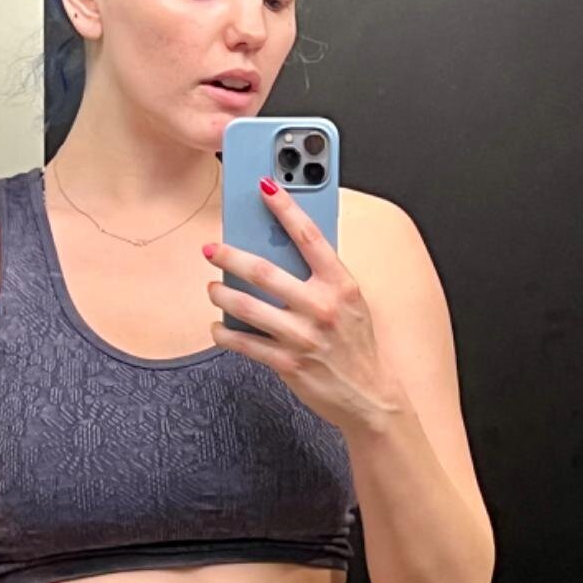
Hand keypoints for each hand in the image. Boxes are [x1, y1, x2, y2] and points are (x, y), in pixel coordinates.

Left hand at [203, 177, 403, 433]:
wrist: (370, 397)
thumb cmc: (356, 345)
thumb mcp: (351, 303)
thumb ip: (322, 277)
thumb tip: (282, 248)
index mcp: (341, 284)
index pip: (309, 236)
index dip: (285, 207)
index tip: (265, 186)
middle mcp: (322, 307)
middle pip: (264, 271)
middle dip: (230, 256)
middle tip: (212, 249)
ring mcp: (303, 337)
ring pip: (246, 307)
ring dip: (220, 294)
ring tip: (212, 289)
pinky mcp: (287, 364)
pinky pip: (244, 343)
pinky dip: (224, 333)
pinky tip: (218, 326)